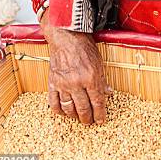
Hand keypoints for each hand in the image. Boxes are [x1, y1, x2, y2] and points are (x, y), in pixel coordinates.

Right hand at [41, 9, 111, 124]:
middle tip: (90, 123)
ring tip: (78, 118)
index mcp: (91, 77)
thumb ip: (102, 79)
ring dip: (74, 116)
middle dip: (88, 118)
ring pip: (69, 108)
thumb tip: (108, 93)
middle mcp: (77, 83)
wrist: (66, 36)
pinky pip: (54, 103)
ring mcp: (63, 84)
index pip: (97, 102)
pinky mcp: (52, 83)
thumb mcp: (99, 62)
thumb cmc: (84, 46)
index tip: (101, 121)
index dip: (100, 114)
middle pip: (83, 108)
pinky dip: (58, 111)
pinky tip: (63, 113)